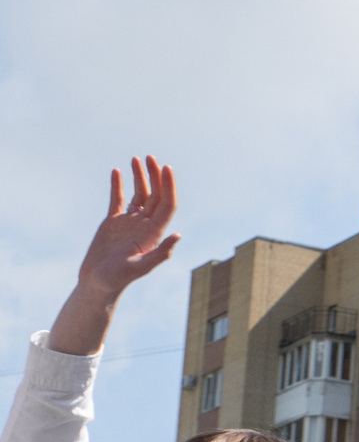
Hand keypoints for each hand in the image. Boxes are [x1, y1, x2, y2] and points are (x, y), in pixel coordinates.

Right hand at [51, 157, 180, 355]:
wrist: (97, 284)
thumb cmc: (119, 279)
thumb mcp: (140, 267)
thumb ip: (160, 253)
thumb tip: (178, 235)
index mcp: (154, 232)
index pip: (166, 204)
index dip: (168, 186)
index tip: (166, 167)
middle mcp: (145, 224)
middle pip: (155, 195)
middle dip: (154, 176)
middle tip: (150, 157)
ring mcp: (129, 222)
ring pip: (138, 194)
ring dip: (139, 177)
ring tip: (137, 158)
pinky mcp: (112, 223)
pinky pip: (117, 199)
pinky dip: (117, 185)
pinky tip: (117, 171)